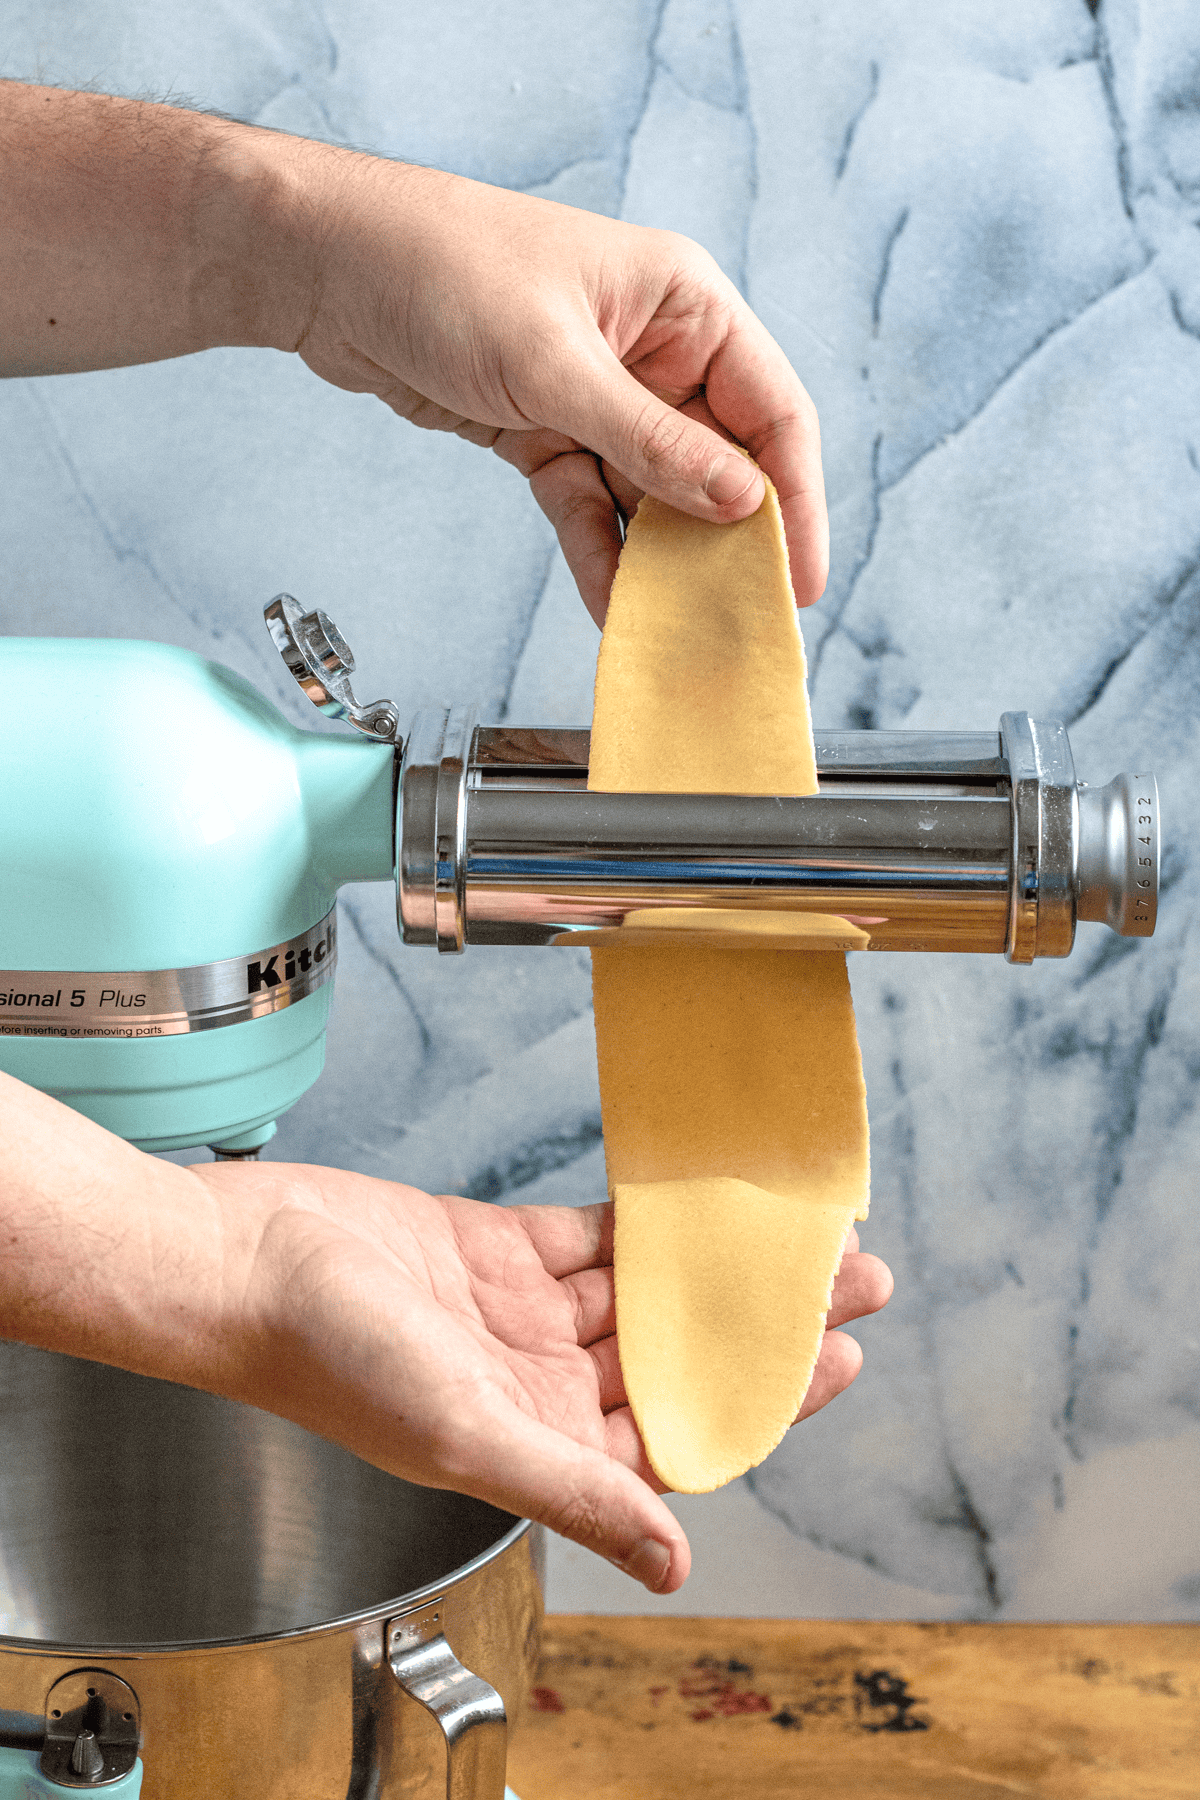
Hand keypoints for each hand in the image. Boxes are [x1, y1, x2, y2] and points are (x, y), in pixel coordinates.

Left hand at [0, 86, 825, 621]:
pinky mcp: (544, 432)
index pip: (770, 411)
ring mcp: (597, 396)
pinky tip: (613, 610)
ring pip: (651, 496)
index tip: (799, 576)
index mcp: (683, 304)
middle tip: (745, 620)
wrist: (324, 266)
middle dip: (729, 543)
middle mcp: (652, 350)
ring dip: (662, 562)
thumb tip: (739, 502)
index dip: (795, 499)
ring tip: (681, 631)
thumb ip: (649, 441)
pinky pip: (588, 509)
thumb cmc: (439, 266)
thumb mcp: (555, 363)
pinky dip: (599, 557)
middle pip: (718, 463)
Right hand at [190, 1159, 891, 1593]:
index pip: (676, 1434)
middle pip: (673, 1356)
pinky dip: (640, 1224)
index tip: (835, 1359)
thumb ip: (574, 1491)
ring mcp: (516, 1316)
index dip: (762, 1401)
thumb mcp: (465, 1435)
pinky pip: (586, 1237)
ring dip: (710, 1268)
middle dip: (758, 1324)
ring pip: (640, 1293)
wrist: (246, 1263)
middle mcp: (535, 1385)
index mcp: (534, 1444)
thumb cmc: (327, 1359)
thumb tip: (674, 1564)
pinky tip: (693, 1205)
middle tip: (847, 1281)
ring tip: (792, 1237)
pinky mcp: (493, 1250)